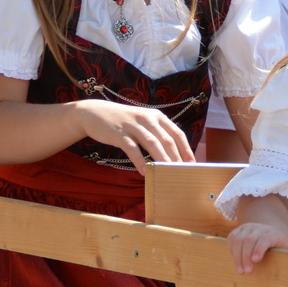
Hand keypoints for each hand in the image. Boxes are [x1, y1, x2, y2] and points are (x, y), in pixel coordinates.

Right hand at [75, 100, 193, 171]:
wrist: (95, 113)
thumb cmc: (124, 122)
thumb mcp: (143, 122)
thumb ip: (157, 135)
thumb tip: (173, 156)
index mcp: (157, 116)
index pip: (177, 134)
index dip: (186, 149)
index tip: (192, 164)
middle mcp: (147, 118)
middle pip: (167, 140)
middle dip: (177, 158)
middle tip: (183, 173)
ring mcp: (133, 125)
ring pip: (152, 144)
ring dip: (162, 160)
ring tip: (168, 174)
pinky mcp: (119, 133)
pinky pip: (132, 149)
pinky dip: (140, 161)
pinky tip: (145, 172)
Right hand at [228, 221, 287, 273]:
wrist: (273, 230)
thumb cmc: (281, 246)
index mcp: (274, 233)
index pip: (265, 238)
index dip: (259, 249)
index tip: (256, 261)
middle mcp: (260, 228)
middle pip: (249, 240)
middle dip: (246, 257)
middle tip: (247, 272)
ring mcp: (249, 227)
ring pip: (238, 239)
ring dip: (237, 256)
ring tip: (240, 271)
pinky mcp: (240, 229)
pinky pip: (232, 238)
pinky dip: (232, 250)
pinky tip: (237, 260)